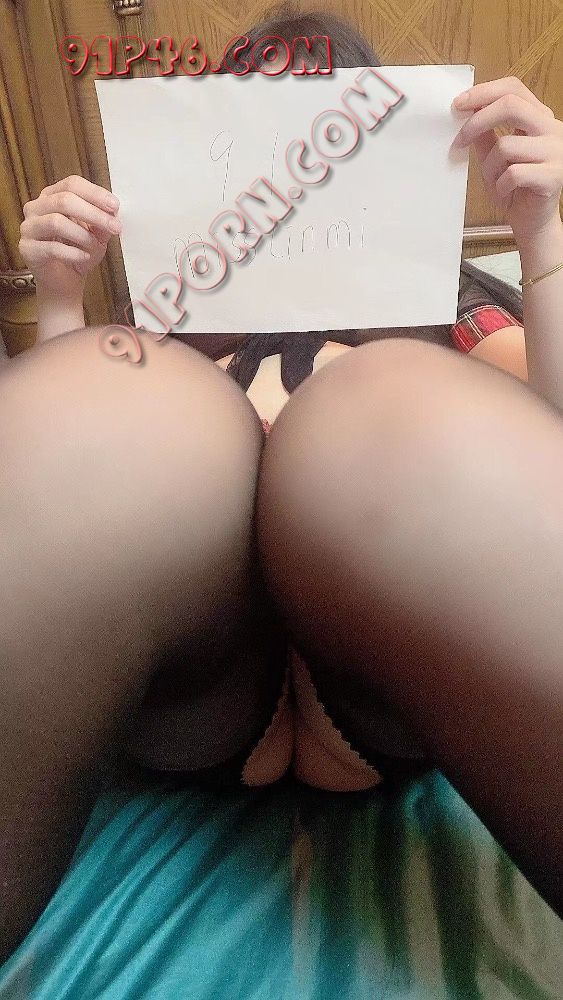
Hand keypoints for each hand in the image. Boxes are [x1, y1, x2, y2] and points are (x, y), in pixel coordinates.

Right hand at [19, 175, 120, 296]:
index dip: (95, 194)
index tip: (115, 206)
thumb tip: (112, 212)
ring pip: (55, 222)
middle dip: (94, 214)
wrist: (65, 280)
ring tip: (96, 246)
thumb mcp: (97, 233)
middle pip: (64, 200)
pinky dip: (72, 253)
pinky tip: (84, 257)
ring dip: (82, 235)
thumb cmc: (78, 251)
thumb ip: (102, 221)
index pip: (72, 184)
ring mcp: (29, 227)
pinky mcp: (27, 249)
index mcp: (52, 196)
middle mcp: (36, 207)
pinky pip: (51, 248)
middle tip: (114, 227)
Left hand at [452, 78, 562, 244]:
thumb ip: (484, 135)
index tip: (458, 104)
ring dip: (489, 167)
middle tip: (459, 139)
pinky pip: (513, 173)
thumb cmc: (515, 189)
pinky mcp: (553, 176)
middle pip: (511, 105)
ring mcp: (557, 151)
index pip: (514, 89)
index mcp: (539, 118)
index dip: (483, 92)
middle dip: (477, 121)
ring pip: (506, 145)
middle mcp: (552, 129)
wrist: (533, 222)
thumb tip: (464, 112)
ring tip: (493, 181)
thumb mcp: (494, 157)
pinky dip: (501, 185)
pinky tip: (505, 192)